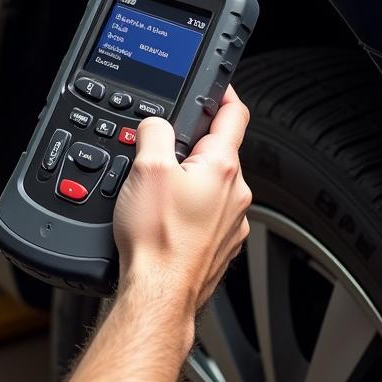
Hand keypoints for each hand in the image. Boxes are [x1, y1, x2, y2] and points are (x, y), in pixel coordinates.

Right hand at [112, 85, 251, 314]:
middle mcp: (235, 194)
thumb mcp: (146, 169)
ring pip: (210, 185)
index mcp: (223, 167)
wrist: (159, 294)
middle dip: (191, 146)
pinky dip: (188, 210)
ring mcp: (230, 222)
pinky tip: (163, 220)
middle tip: (160, 152)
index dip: (224, 93)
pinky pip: (206, 214)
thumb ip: (154, 132)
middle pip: (217, 152)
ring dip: (188, 181)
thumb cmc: (158, 241)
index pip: (234, 114)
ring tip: (155, 195)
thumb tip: (155, 125)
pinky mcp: (220, 245)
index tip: (215, 86)